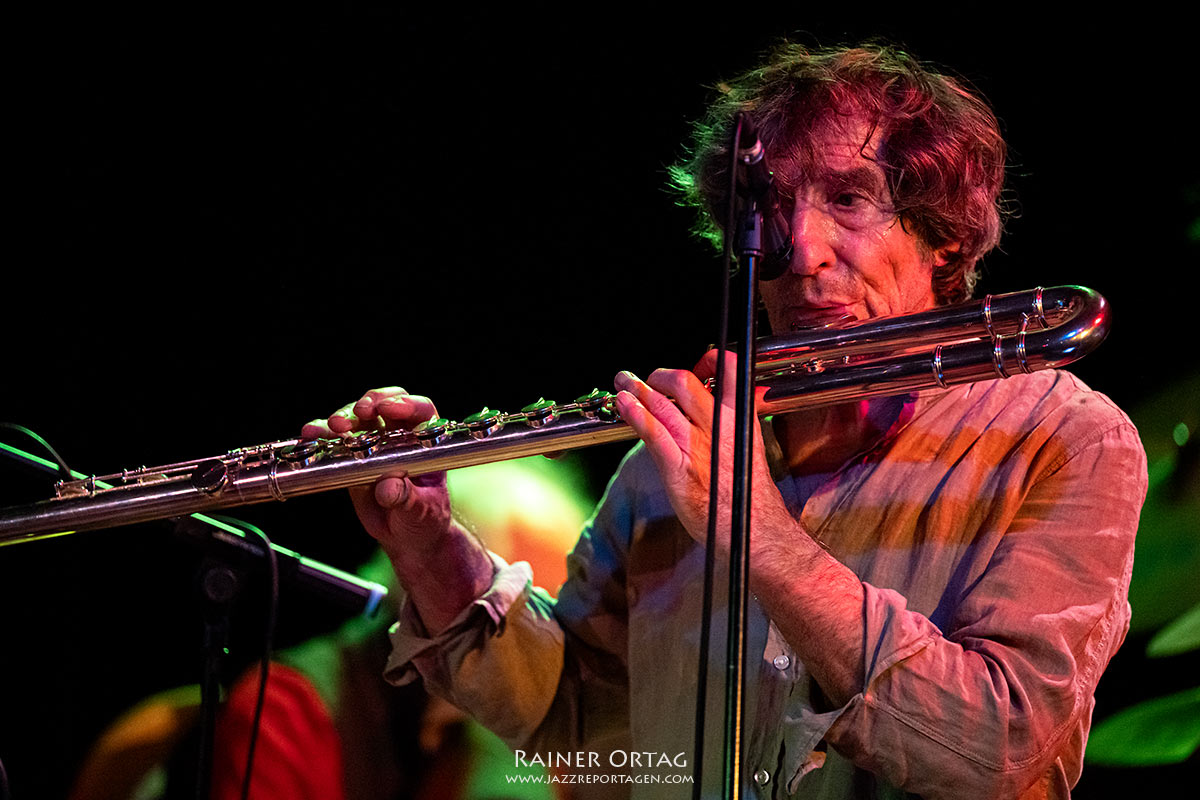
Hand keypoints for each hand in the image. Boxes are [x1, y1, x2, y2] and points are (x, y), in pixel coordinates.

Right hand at [302, 387, 451, 560]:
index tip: (390, 409)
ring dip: (344, 417)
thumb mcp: (422, 510)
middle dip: (371, 403)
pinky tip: (311, 433)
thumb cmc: (425, 518)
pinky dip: (322, 434)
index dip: (406, 404)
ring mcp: (373, 443)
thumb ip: (407, 498)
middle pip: (385, 404)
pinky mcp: (351, 457)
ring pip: (357, 418)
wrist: (407, 536)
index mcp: (426, 441)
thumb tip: (388, 488)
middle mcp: (399, 436)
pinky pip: (334, 440)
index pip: (420, 410)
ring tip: (333, 426)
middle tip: (360, 412)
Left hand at [612, 350, 791, 553]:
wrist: (753, 531)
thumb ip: (732, 424)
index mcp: (740, 419)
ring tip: (623, 383)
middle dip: (660, 375)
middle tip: (646, 378)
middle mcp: (719, 427)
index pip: (729, 371)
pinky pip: (654, 435)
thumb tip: (715, 406)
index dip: (710, 359)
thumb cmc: (747, 495)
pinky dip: (636, 416)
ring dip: (637, 390)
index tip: (698, 363)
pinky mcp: (679, 469)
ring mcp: (698, 447)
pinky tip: (624, 405)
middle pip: (684, 383)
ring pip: (663, 406)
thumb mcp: (749, 447)